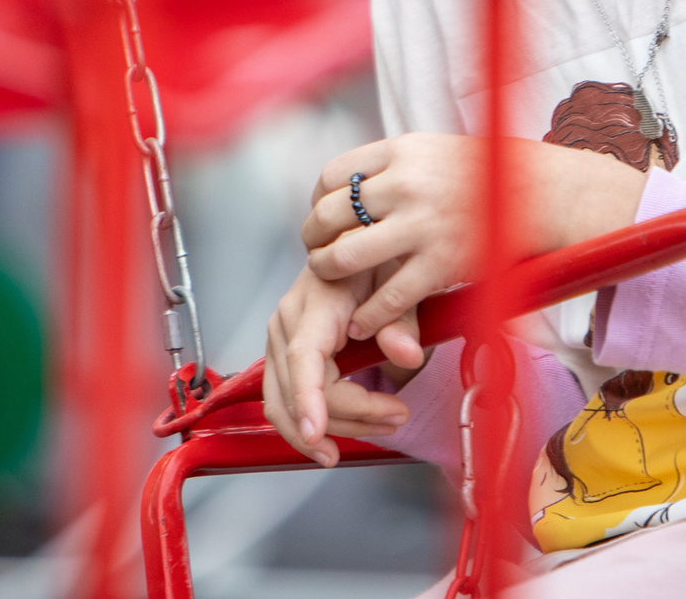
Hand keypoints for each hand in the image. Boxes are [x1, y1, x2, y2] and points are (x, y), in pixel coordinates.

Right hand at [262, 264, 417, 466]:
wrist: (349, 244)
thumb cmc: (370, 258)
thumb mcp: (394, 278)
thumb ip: (400, 319)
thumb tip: (407, 355)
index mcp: (314, 303)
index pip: (303, 357)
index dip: (307, 398)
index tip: (315, 433)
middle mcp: (287, 322)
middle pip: (302, 390)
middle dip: (349, 417)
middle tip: (397, 416)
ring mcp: (279, 340)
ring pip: (285, 404)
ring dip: (329, 428)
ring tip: (377, 428)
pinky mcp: (281, 355)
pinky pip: (282, 399)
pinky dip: (305, 424)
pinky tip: (330, 441)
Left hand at [302, 133, 647, 341]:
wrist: (541, 194)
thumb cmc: (485, 175)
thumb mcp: (434, 151)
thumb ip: (393, 164)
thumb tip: (348, 184)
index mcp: (402, 150)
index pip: (333, 175)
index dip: (319, 201)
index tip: (324, 217)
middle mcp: (406, 184)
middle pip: (330, 214)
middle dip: (314, 238)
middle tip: (318, 252)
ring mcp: (422, 225)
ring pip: (345, 256)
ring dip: (329, 273)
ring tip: (332, 281)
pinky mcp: (441, 265)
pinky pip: (387, 296)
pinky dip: (368, 315)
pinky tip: (361, 321)